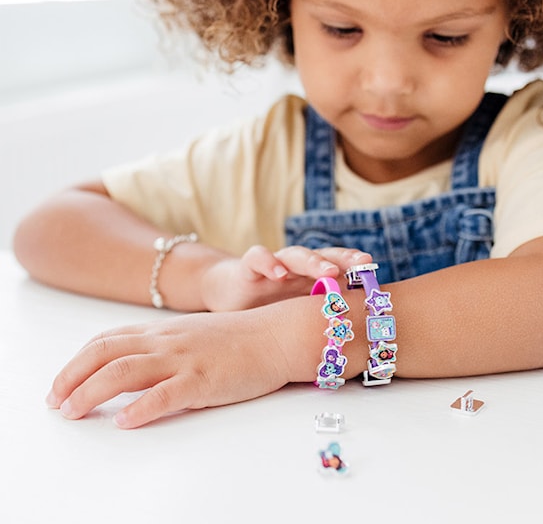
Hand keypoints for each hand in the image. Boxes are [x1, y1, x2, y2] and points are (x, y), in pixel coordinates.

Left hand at [46, 310, 293, 428]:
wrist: (277, 334)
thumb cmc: (241, 338)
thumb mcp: (196, 335)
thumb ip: (166, 346)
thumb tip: (139, 368)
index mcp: (165, 330)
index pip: (108, 339)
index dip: (78, 361)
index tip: (62, 382)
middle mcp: (167, 340)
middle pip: (105, 352)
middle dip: (72, 376)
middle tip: (55, 401)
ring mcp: (184, 358)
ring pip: (124, 371)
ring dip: (91, 392)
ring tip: (73, 412)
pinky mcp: (204, 379)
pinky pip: (164, 394)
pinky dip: (139, 409)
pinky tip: (125, 422)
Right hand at [200, 245, 370, 310]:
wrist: (230, 294)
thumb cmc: (270, 307)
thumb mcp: (298, 313)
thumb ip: (322, 317)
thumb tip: (361, 340)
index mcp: (312, 278)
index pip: (339, 268)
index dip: (357, 267)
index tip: (376, 271)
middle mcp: (297, 268)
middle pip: (323, 258)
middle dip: (343, 260)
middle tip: (361, 264)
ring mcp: (275, 265)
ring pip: (296, 255)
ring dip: (313, 261)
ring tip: (327, 271)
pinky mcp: (250, 267)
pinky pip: (259, 258)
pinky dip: (269, 263)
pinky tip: (279, 273)